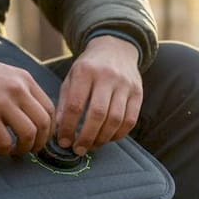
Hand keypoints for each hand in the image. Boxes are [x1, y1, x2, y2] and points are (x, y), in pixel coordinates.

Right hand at [0, 37, 54, 156]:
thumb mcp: (3, 74)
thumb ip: (19, 90)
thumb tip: (30, 115)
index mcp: (24, 79)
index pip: (49, 109)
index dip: (48, 129)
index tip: (39, 138)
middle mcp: (17, 89)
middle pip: (44, 123)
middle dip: (40, 142)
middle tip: (29, 150)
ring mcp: (2, 102)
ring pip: (29, 134)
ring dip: (23, 148)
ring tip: (13, 151)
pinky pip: (4, 141)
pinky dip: (3, 150)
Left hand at [56, 35, 141, 154]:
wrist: (116, 49)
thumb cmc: (89, 68)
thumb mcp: (72, 78)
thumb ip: (65, 103)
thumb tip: (60, 130)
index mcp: (86, 71)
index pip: (76, 105)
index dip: (69, 127)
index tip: (63, 141)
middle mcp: (107, 76)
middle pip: (98, 114)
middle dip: (87, 137)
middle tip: (78, 150)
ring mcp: (125, 84)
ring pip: (116, 119)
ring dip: (103, 138)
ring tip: (92, 146)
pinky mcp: (138, 93)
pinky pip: (130, 120)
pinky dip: (119, 134)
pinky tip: (108, 138)